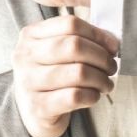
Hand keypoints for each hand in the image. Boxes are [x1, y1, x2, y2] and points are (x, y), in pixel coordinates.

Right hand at [12, 15, 119, 136]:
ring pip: (78, 73)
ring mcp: (28, 82)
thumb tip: (111, 40)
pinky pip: (75, 96)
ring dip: (101, 79)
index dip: (97, 34)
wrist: (33, 112)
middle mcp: (24, 56)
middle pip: (74, 46)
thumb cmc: (51, 76)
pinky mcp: (38, 107)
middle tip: (111, 67)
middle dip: (101, 57)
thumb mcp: (55, 51)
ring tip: (105, 83)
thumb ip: (79, 38)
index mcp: (30, 36)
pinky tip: (94, 95)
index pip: (70, 24)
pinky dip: (92, 95)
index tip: (112, 46)